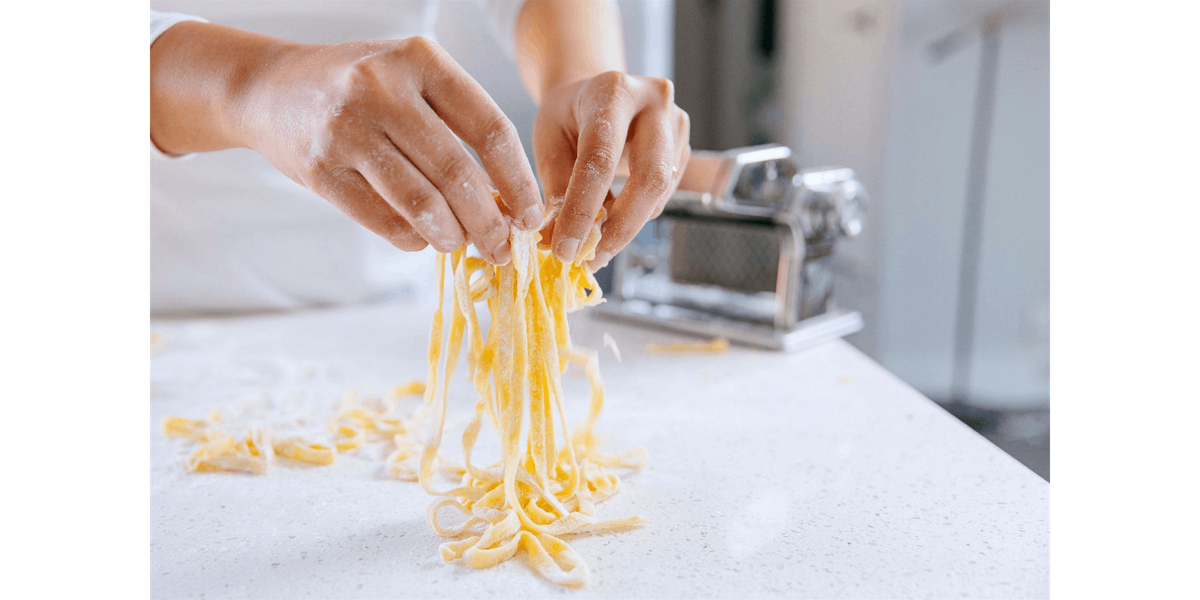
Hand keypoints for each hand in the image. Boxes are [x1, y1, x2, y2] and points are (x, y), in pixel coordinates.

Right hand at [150, 26, 541, 264]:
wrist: (270, 88)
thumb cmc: (361, 89)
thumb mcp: (411, 80)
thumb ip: (458, 126)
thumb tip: (510, 202)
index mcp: (421, 60)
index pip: (490, 129)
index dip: (519, 181)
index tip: (532, 216)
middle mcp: (382, 88)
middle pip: (457, 172)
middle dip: (490, 222)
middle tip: (503, 248)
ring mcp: (347, 129)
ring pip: (422, 202)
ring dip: (452, 236)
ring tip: (463, 244)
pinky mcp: (321, 170)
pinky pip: (383, 220)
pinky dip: (413, 239)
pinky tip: (423, 238)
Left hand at [533, 71, 689, 269]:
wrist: (597, 90)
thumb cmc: (568, 115)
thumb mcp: (549, 139)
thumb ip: (557, 187)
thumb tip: (559, 240)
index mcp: (613, 91)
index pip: (601, 158)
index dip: (583, 209)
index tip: (566, 248)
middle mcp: (655, 102)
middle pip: (650, 177)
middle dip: (620, 227)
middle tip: (591, 258)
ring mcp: (677, 125)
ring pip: (659, 192)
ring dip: (626, 227)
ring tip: (593, 246)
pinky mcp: (685, 148)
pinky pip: (663, 195)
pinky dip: (635, 217)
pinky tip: (611, 224)